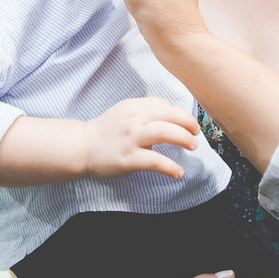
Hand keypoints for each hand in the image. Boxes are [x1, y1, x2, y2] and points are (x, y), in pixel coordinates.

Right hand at [83, 97, 200, 179]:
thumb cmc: (106, 130)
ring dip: (184, 139)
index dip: (179, 113)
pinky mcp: (128, 158)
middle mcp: (133, 119)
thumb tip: (170, 117)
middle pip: (169, 115)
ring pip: (165, 133)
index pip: (164, 104)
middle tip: (196, 134)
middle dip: (188, 123)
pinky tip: (178, 172)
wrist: (82, 147)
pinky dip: (171, 167)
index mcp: (134, 106)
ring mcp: (131, 139)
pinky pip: (155, 161)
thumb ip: (145, 111)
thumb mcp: (124, 112)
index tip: (187, 123)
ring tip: (192, 147)